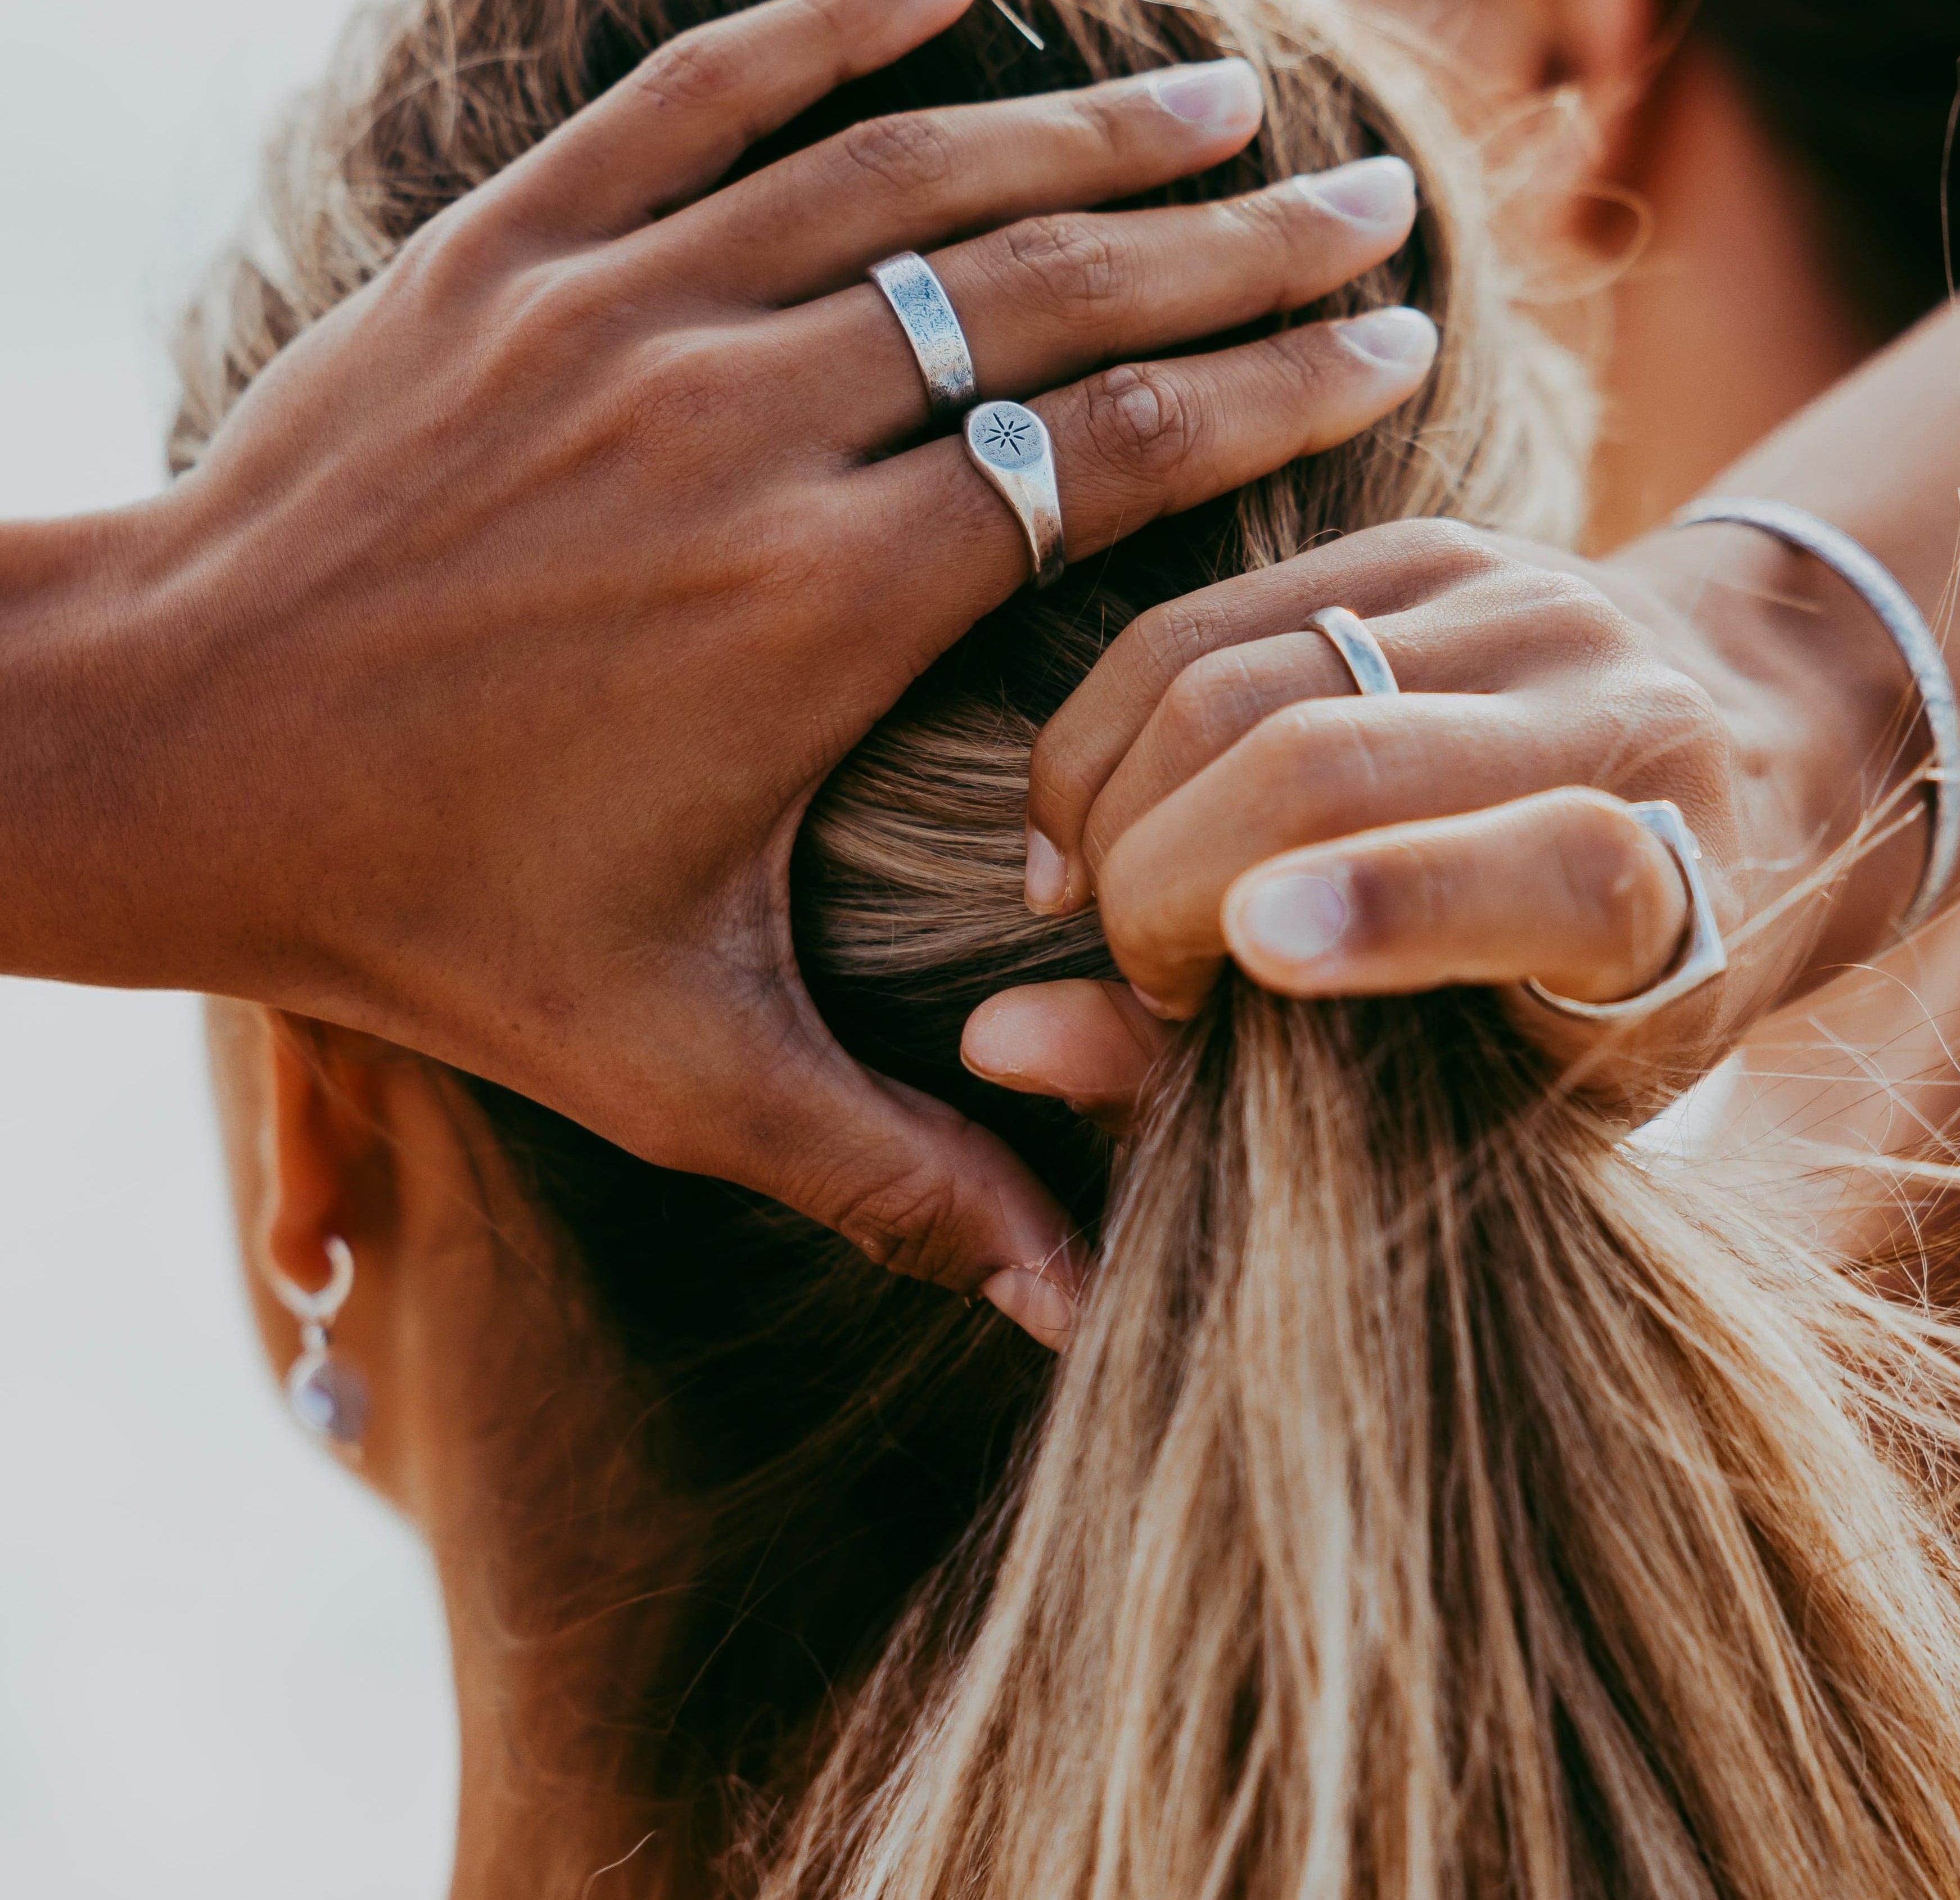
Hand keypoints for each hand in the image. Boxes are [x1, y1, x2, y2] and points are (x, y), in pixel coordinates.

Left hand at [0, 0, 1439, 1339]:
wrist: (163, 757)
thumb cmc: (428, 917)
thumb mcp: (679, 1073)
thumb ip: (894, 1173)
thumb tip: (1073, 1308)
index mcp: (819, 611)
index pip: (1109, 455)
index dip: (1270, 393)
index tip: (1393, 346)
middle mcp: (745, 428)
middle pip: (1047, 292)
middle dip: (1236, 240)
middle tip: (1371, 206)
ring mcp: (623, 317)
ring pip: (907, 172)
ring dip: (1085, 127)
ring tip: (1231, 94)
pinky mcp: (513, 259)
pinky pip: (700, 89)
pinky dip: (833, 19)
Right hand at [963, 518, 1918, 1116]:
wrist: (1750, 755)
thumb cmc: (1606, 984)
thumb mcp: (1491, 1089)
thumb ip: (1248, 1077)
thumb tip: (1001, 1040)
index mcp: (1678, 885)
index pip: (1558, 870)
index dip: (1395, 909)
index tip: (1234, 965)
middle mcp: (1614, 712)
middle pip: (1327, 758)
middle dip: (1165, 883)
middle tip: (1150, 980)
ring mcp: (1516, 604)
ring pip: (1228, 681)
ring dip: (1113, 808)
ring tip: (1101, 902)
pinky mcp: (1425, 546)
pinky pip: (1197, 623)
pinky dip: (1105, 730)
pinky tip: (1089, 821)